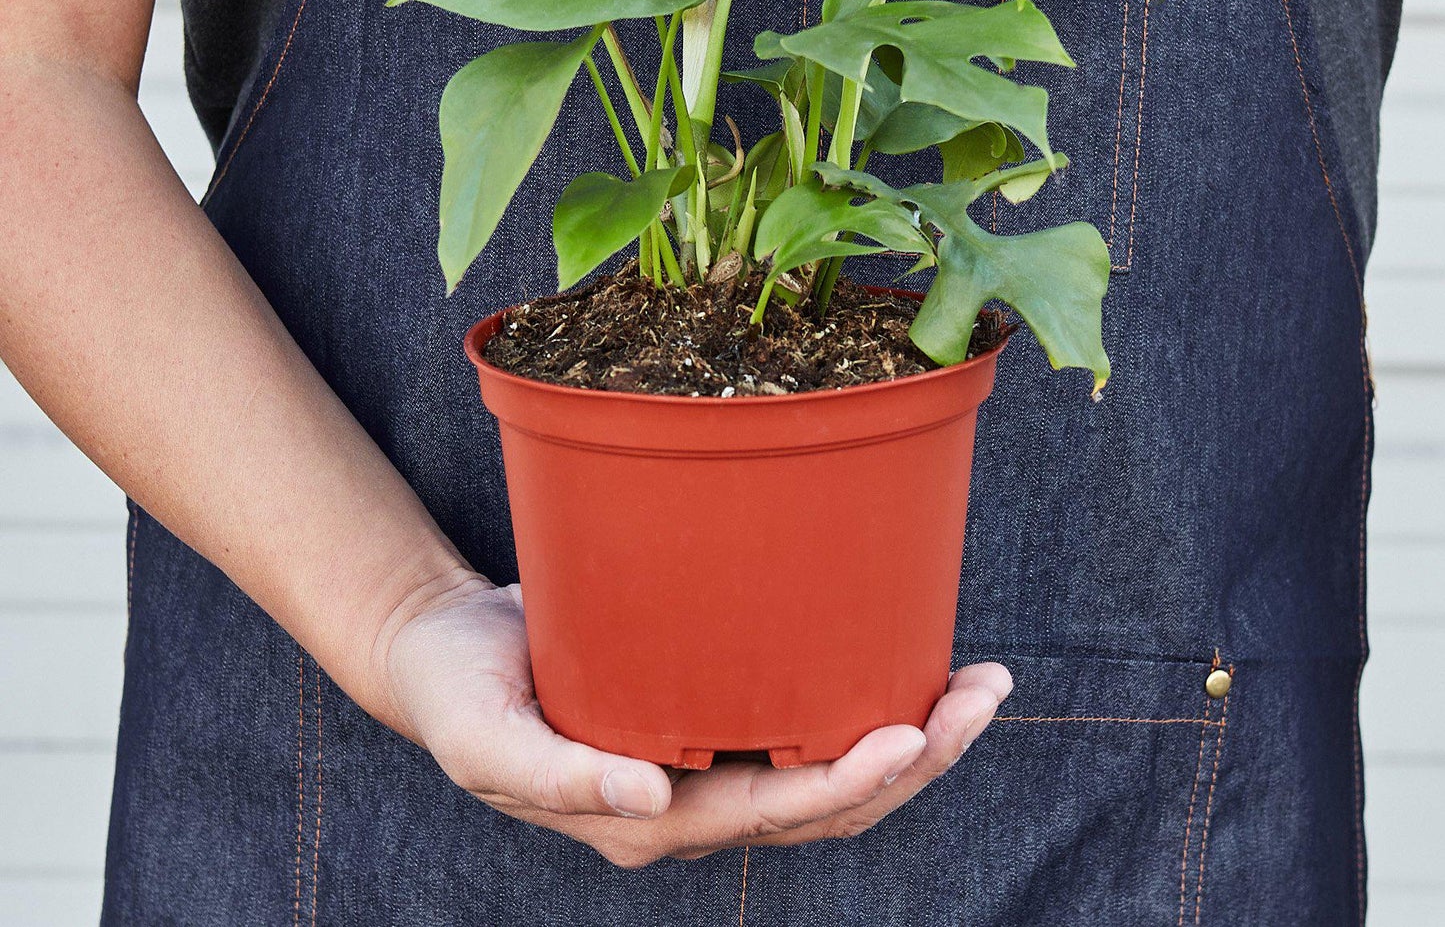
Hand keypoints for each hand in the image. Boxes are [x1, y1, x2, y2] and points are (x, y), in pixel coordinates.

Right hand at [380, 572, 1011, 867]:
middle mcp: (694, 802)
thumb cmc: (461, 695)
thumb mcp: (485, 740)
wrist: (445, 654)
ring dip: (914, 734)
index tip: (911, 735)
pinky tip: (908, 662)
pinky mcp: (710, 715)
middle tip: (983, 694)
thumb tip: (649, 802)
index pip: (774, 813)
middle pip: (828, 799)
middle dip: (916, 756)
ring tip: (980, 684)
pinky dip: (864, 699)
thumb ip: (559, 777)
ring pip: (832, 769)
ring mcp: (708, 762)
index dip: (847, 781)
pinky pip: (802, 723)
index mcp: (650, 821)